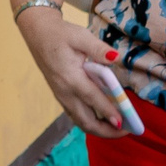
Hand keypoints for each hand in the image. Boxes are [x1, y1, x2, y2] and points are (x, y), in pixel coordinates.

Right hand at [15, 3, 132, 138]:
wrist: (38, 34)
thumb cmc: (61, 34)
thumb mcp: (80, 36)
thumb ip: (98, 48)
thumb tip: (115, 57)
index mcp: (71, 78)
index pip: (93, 99)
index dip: (108, 112)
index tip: (122, 123)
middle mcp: (65, 92)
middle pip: (86, 121)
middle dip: (106, 131)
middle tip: (127, 130)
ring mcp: (62, 97)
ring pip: (81, 122)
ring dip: (99, 129)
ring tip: (119, 129)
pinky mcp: (62, 96)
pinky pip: (77, 116)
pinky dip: (92, 122)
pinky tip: (105, 119)